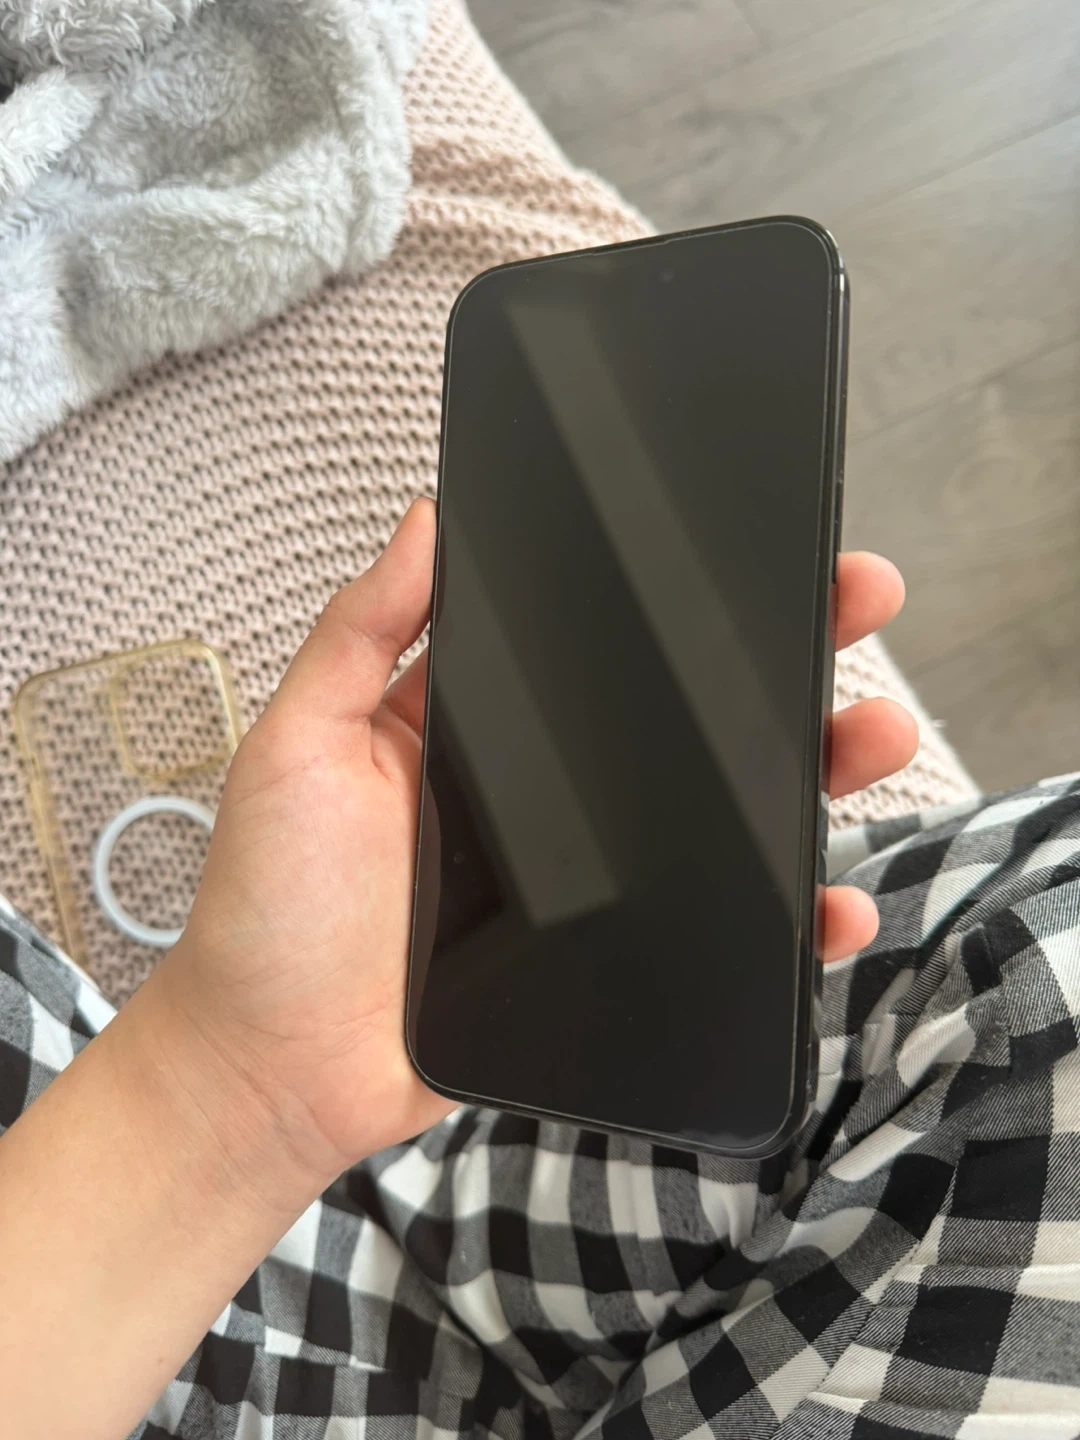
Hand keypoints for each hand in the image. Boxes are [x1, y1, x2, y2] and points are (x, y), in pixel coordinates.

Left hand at [159, 500, 914, 1186]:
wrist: (276, 1070)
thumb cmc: (272, 908)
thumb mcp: (299, 745)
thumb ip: (360, 635)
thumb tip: (427, 519)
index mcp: (479, 727)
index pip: (593, 643)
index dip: (670, 596)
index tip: (746, 544)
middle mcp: (545, 796)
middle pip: (680, 720)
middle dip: (775, 663)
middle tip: (852, 606)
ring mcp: (587, 880)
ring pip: (719, 820)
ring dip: (808, 775)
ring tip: (871, 736)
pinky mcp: (609, 960)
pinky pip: (714, 934)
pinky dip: (782, 924)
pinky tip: (834, 904)